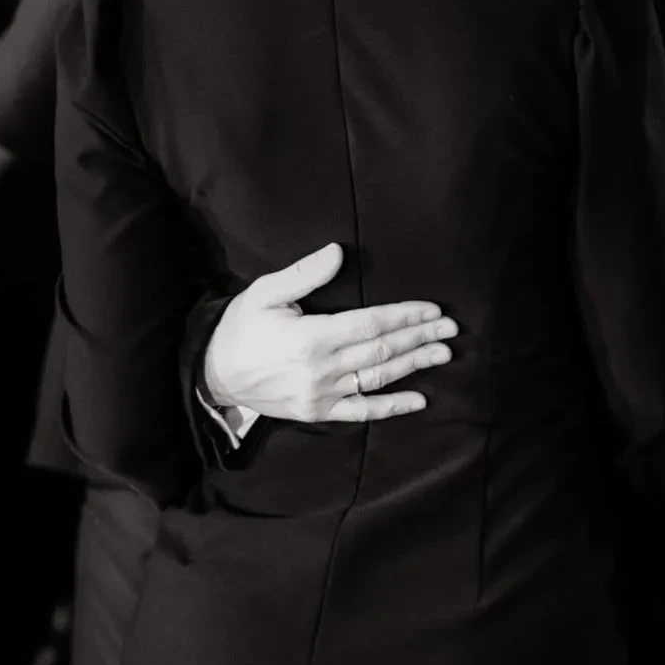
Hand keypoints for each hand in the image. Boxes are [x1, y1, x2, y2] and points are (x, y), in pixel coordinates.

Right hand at [203, 242, 455, 421]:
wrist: (212, 374)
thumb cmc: (240, 327)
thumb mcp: (265, 292)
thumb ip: (304, 273)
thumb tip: (338, 252)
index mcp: (312, 337)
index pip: (371, 323)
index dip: (405, 316)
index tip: (432, 309)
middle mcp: (322, 369)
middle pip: (382, 350)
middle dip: (420, 338)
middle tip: (452, 329)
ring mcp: (322, 394)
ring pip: (378, 378)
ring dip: (414, 365)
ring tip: (443, 354)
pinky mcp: (318, 412)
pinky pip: (361, 411)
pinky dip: (392, 406)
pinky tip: (420, 399)